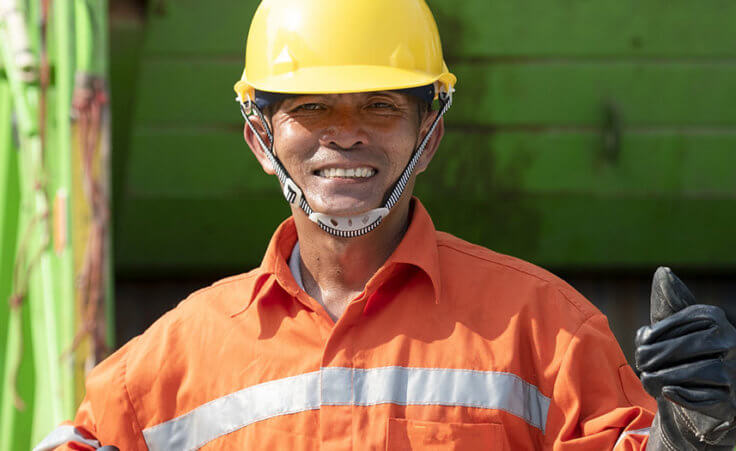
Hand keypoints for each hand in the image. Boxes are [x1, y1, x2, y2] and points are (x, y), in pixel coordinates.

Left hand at [635, 267, 735, 449]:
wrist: (693, 396)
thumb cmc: (678, 354)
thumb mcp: (671, 327)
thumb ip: (665, 303)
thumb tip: (663, 271)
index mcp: (714, 318)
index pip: (684, 321)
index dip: (658, 333)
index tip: (641, 341)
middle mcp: (731, 341)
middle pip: (692, 345)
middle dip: (658, 355)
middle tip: (640, 363)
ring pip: (702, 371)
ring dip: (668, 375)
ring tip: (648, 378)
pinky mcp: (733, 401)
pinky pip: (710, 398)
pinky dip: (685, 396)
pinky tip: (667, 392)